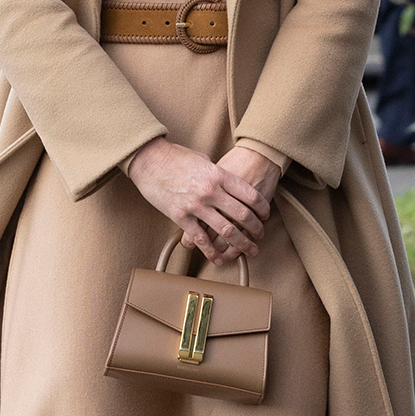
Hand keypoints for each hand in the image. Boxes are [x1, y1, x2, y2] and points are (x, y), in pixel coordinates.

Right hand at [126, 138, 271, 264]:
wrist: (149, 160)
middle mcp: (211, 191)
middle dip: (255, 228)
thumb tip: (228, 183)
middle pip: (242, 215)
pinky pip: (201, 238)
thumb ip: (217, 173)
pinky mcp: (181, 217)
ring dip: (241, 243)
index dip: (262, 208)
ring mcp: (196, 205)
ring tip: (249, 250)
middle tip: (260, 235)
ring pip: (226, 230)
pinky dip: (212, 251)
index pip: (250, 195)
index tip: (265, 215)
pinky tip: (219, 258)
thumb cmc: (175, 157)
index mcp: (219, 175)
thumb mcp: (203, 160)